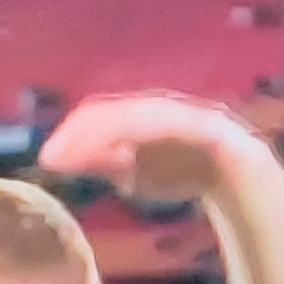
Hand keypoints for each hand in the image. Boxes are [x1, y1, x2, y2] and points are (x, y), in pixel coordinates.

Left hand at [39, 91, 257, 203]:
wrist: (235, 176)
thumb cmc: (179, 171)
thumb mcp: (132, 172)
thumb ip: (101, 162)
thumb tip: (57, 159)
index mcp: (134, 114)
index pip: (94, 115)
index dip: (69, 134)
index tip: (47, 159)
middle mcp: (153, 106)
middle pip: (107, 111)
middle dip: (78, 133)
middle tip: (52, 158)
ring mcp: (179, 111)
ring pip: (134, 116)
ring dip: (104, 136)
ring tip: (81, 159)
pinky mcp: (203, 122)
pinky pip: (168, 126)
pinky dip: (144, 138)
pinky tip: (125, 160)